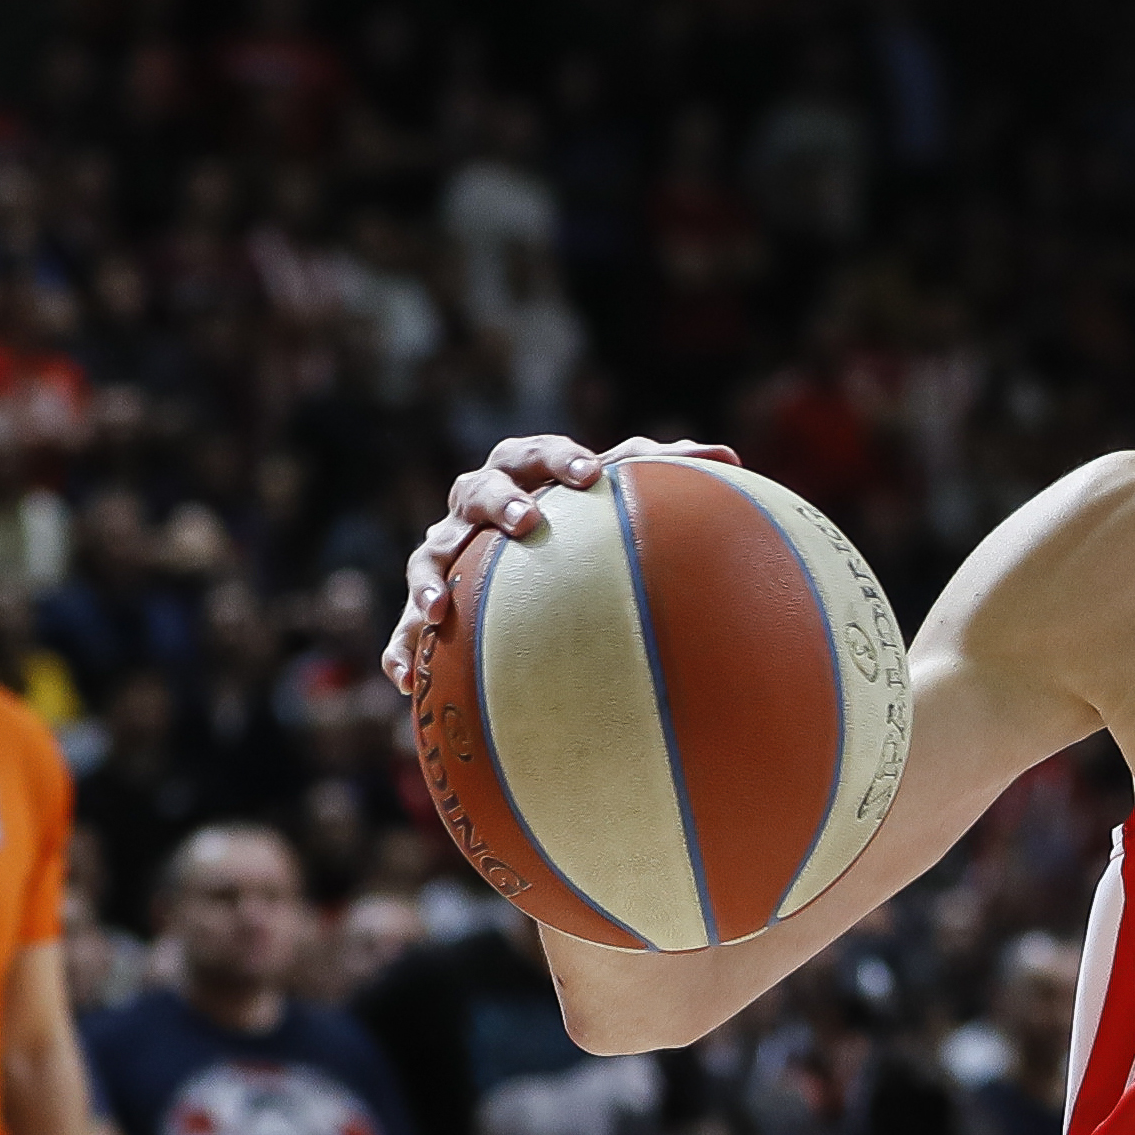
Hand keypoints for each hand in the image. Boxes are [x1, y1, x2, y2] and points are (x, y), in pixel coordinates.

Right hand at [380, 434, 742, 691]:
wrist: (523, 553)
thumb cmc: (580, 516)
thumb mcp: (616, 497)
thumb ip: (668, 473)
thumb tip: (734, 458)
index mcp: (522, 472)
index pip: (537, 454)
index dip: (559, 459)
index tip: (591, 475)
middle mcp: (477, 504)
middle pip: (478, 490)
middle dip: (500, 503)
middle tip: (527, 521)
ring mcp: (449, 547)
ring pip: (429, 555)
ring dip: (430, 580)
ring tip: (437, 613)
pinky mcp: (430, 595)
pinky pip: (406, 625)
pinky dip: (401, 647)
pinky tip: (403, 680)